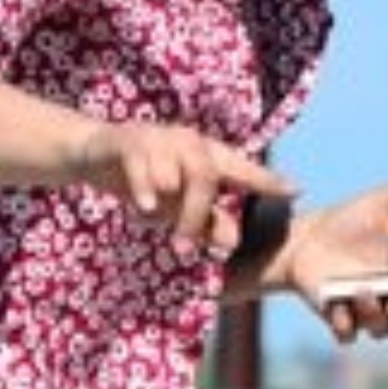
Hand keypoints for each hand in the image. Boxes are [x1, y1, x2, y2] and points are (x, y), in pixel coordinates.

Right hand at [74, 121, 295, 261]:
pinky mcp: (128, 141)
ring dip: (165, 205)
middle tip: (185, 250)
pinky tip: (146, 208)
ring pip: (174, 173)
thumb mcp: (176, 206)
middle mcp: (186, 142)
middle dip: (197, 217)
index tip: (295, 191)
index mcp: (204, 155)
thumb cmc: (143, 178)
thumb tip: (234, 242)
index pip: (241, 168)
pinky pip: (141, 165)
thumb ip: (205, 221)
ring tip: (150, 220)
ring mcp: (158, 138)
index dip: (266, 179)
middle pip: (205, 176)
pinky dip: (144, 189)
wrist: (92, 151)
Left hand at [283, 183, 387, 341]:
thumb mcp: (383, 201)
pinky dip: (345, 324)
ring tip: (361, 289)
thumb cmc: (358, 217)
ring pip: (380, 329)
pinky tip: (337, 306)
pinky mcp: (340, 320)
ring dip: (372, 313)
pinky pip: (347, 335)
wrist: (312, 235)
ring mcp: (368, 312)